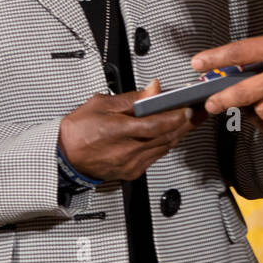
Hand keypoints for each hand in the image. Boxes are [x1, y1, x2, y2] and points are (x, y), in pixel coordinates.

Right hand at [58, 79, 195, 182]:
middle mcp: (127, 150)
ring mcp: (130, 164)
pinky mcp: (132, 172)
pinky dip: (165, 144)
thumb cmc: (78, 130)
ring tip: (189, 121)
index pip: (156, 125)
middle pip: (165, 137)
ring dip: (178, 134)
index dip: (176, 117)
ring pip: (164, 148)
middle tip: (198, 113)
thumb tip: (154, 89)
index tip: (189, 108)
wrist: (64, 156)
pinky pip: (155, 157)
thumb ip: (132, 98)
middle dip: (186, 124)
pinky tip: (169, 135)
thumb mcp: (102, 103)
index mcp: (118, 130)